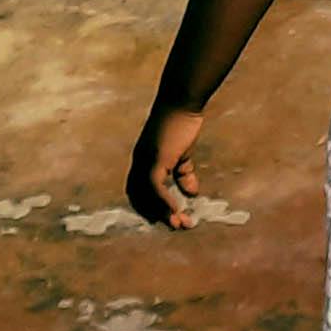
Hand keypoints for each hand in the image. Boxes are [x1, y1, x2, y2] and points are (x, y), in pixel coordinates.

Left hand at [128, 104, 204, 229]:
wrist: (181, 103)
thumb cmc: (181, 124)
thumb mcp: (183, 154)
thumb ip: (184, 174)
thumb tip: (191, 193)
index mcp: (143, 160)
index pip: (139, 189)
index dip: (150, 205)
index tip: (167, 218)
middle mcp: (139, 162)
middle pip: (139, 196)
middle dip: (156, 214)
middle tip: (175, 226)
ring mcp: (145, 161)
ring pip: (147, 195)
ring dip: (162, 212)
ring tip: (179, 223)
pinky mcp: (155, 159)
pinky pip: (155, 187)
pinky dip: (164, 201)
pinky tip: (176, 210)